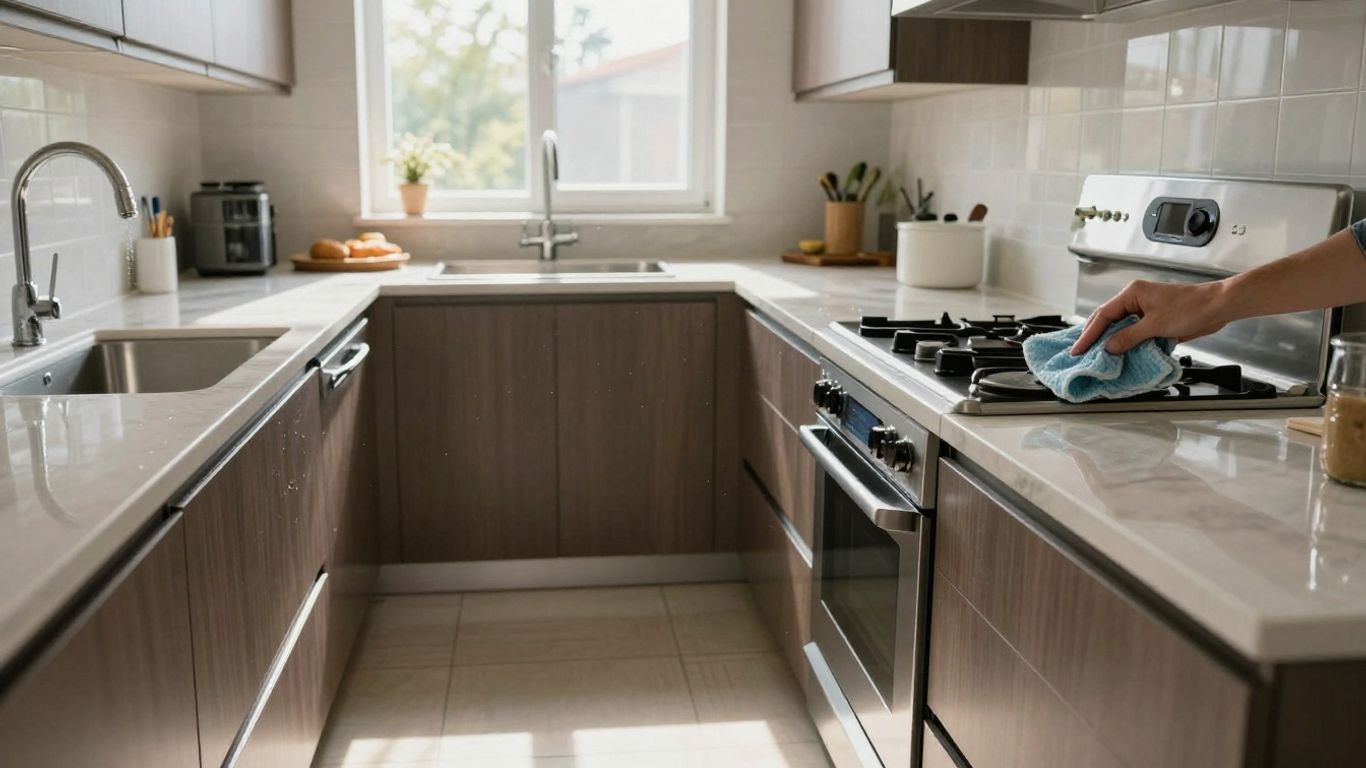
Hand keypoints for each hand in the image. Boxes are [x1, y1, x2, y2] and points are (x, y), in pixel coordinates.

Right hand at [1069, 279, 1230, 355]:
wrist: (1217, 307)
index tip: (1078, 349)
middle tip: (1081, 353)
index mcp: (1132, 294)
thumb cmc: (1190, 308)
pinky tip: (1119, 354)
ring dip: (1110, 341)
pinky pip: (1134, 333)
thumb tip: (1109, 347)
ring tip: (1096, 355)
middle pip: (1108, 319)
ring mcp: (1145, 310)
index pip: (1103, 315)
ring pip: (1120, 327)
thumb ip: (1129, 337)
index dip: (1089, 334)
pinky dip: (1126, 343)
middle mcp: (1136, 300)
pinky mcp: (1155, 320)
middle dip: (1094, 336)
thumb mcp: (1155, 325)